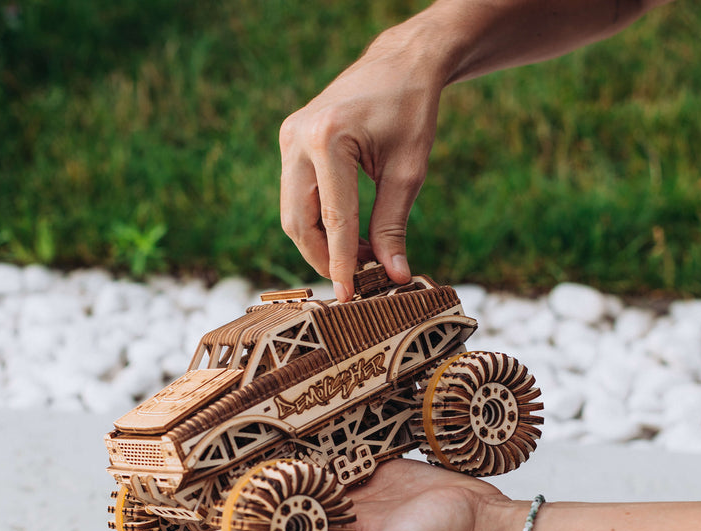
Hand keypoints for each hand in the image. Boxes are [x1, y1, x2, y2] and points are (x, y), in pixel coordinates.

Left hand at [162, 459, 509, 530]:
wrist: (477, 515)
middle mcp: (323, 514)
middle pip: (262, 505)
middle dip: (224, 497)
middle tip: (175, 481)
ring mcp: (341, 483)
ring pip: (287, 471)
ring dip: (255, 461)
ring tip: (211, 444)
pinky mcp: (362, 455)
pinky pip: (323, 443)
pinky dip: (299, 434)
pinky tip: (271, 417)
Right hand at [279, 27, 444, 299]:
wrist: (399, 63)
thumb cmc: (411, 111)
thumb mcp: (410, 171)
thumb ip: (394, 225)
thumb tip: (395, 275)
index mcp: (329, 139)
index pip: (334, 218)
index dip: (341, 262)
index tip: (348, 297)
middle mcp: (299, 137)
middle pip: (298, 221)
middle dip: (323, 257)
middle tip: (356, 281)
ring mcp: (289, 138)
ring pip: (292, 212)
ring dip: (321, 242)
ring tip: (360, 256)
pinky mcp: (290, 141)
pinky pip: (296, 194)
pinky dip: (318, 220)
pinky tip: (350, 233)